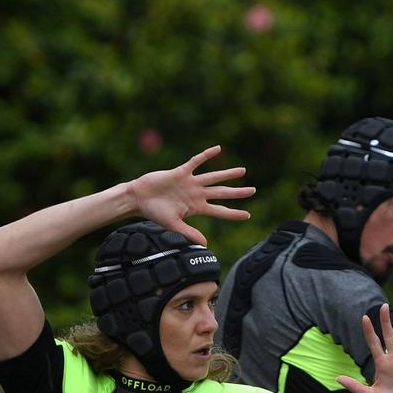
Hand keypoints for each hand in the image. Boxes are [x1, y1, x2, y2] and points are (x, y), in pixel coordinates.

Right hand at [129, 146, 256, 245]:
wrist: (139, 198)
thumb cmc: (154, 213)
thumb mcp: (173, 225)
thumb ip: (189, 233)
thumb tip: (205, 243)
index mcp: (196, 208)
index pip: (219, 210)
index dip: (233, 213)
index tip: (248, 215)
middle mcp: (196, 194)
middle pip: (221, 192)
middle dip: (237, 192)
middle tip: (253, 190)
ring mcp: (190, 182)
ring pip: (213, 177)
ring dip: (228, 174)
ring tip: (242, 171)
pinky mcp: (181, 172)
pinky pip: (196, 162)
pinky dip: (206, 155)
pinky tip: (218, 149)